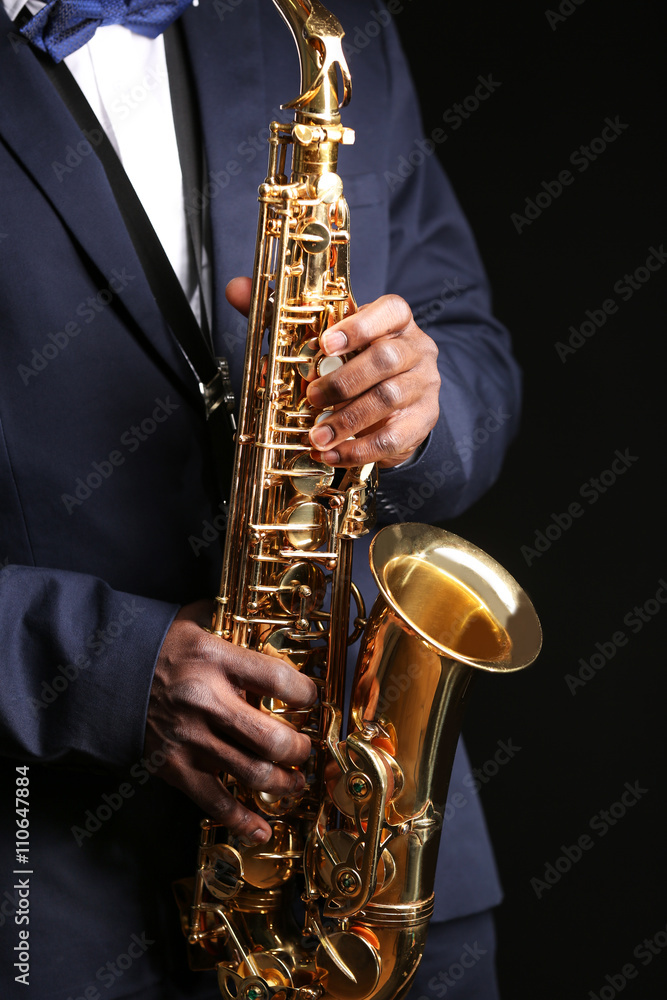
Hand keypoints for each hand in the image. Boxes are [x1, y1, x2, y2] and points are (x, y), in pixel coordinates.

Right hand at [145, 600, 316, 844]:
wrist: (102, 674)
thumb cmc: (156, 646)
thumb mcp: (196, 620)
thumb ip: (232, 623)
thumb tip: (269, 622)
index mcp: (214, 658)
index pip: (277, 680)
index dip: (306, 694)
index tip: (311, 699)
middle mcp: (205, 699)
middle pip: (272, 738)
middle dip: (300, 749)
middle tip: (306, 748)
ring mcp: (189, 738)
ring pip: (252, 774)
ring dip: (284, 784)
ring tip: (296, 782)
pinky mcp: (174, 766)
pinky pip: (214, 802)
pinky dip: (241, 820)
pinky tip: (262, 828)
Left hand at [226, 280, 439, 467]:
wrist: (396, 405)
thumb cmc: (356, 363)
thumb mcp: (325, 339)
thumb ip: (282, 315)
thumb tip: (236, 288)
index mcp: (394, 320)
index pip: (390, 310)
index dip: (359, 325)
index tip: (326, 343)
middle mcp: (416, 349)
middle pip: (386, 358)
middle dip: (344, 380)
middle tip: (312, 396)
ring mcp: (424, 386)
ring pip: (389, 399)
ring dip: (347, 420)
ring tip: (317, 435)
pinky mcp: (423, 421)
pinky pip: (393, 437)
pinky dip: (358, 448)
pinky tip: (333, 453)